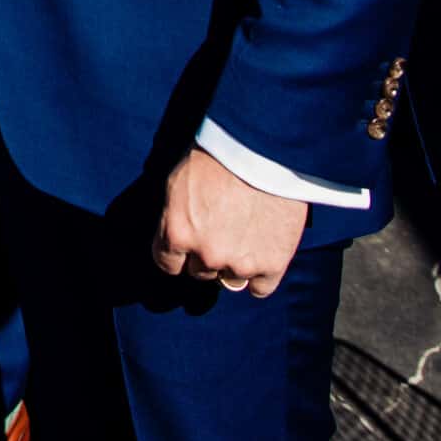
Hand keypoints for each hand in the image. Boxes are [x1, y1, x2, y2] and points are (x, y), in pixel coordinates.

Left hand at [152, 147, 307, 297]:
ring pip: (230, 281)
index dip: (178, 255)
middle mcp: (205, 255)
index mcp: (177, 233)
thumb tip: (176, 235)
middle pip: (200, 271)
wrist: (262, 152)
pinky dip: (260, 276)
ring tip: (245, 239)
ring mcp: (239, 263)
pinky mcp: (271, 264)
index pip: (168, 263)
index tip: (187, 248)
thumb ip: (174, 217)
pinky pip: (260, 288)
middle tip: (222, 233)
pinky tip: (263, 256)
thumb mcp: (177, 182)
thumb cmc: (217, 157)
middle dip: (207, 255)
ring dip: (234, 265)